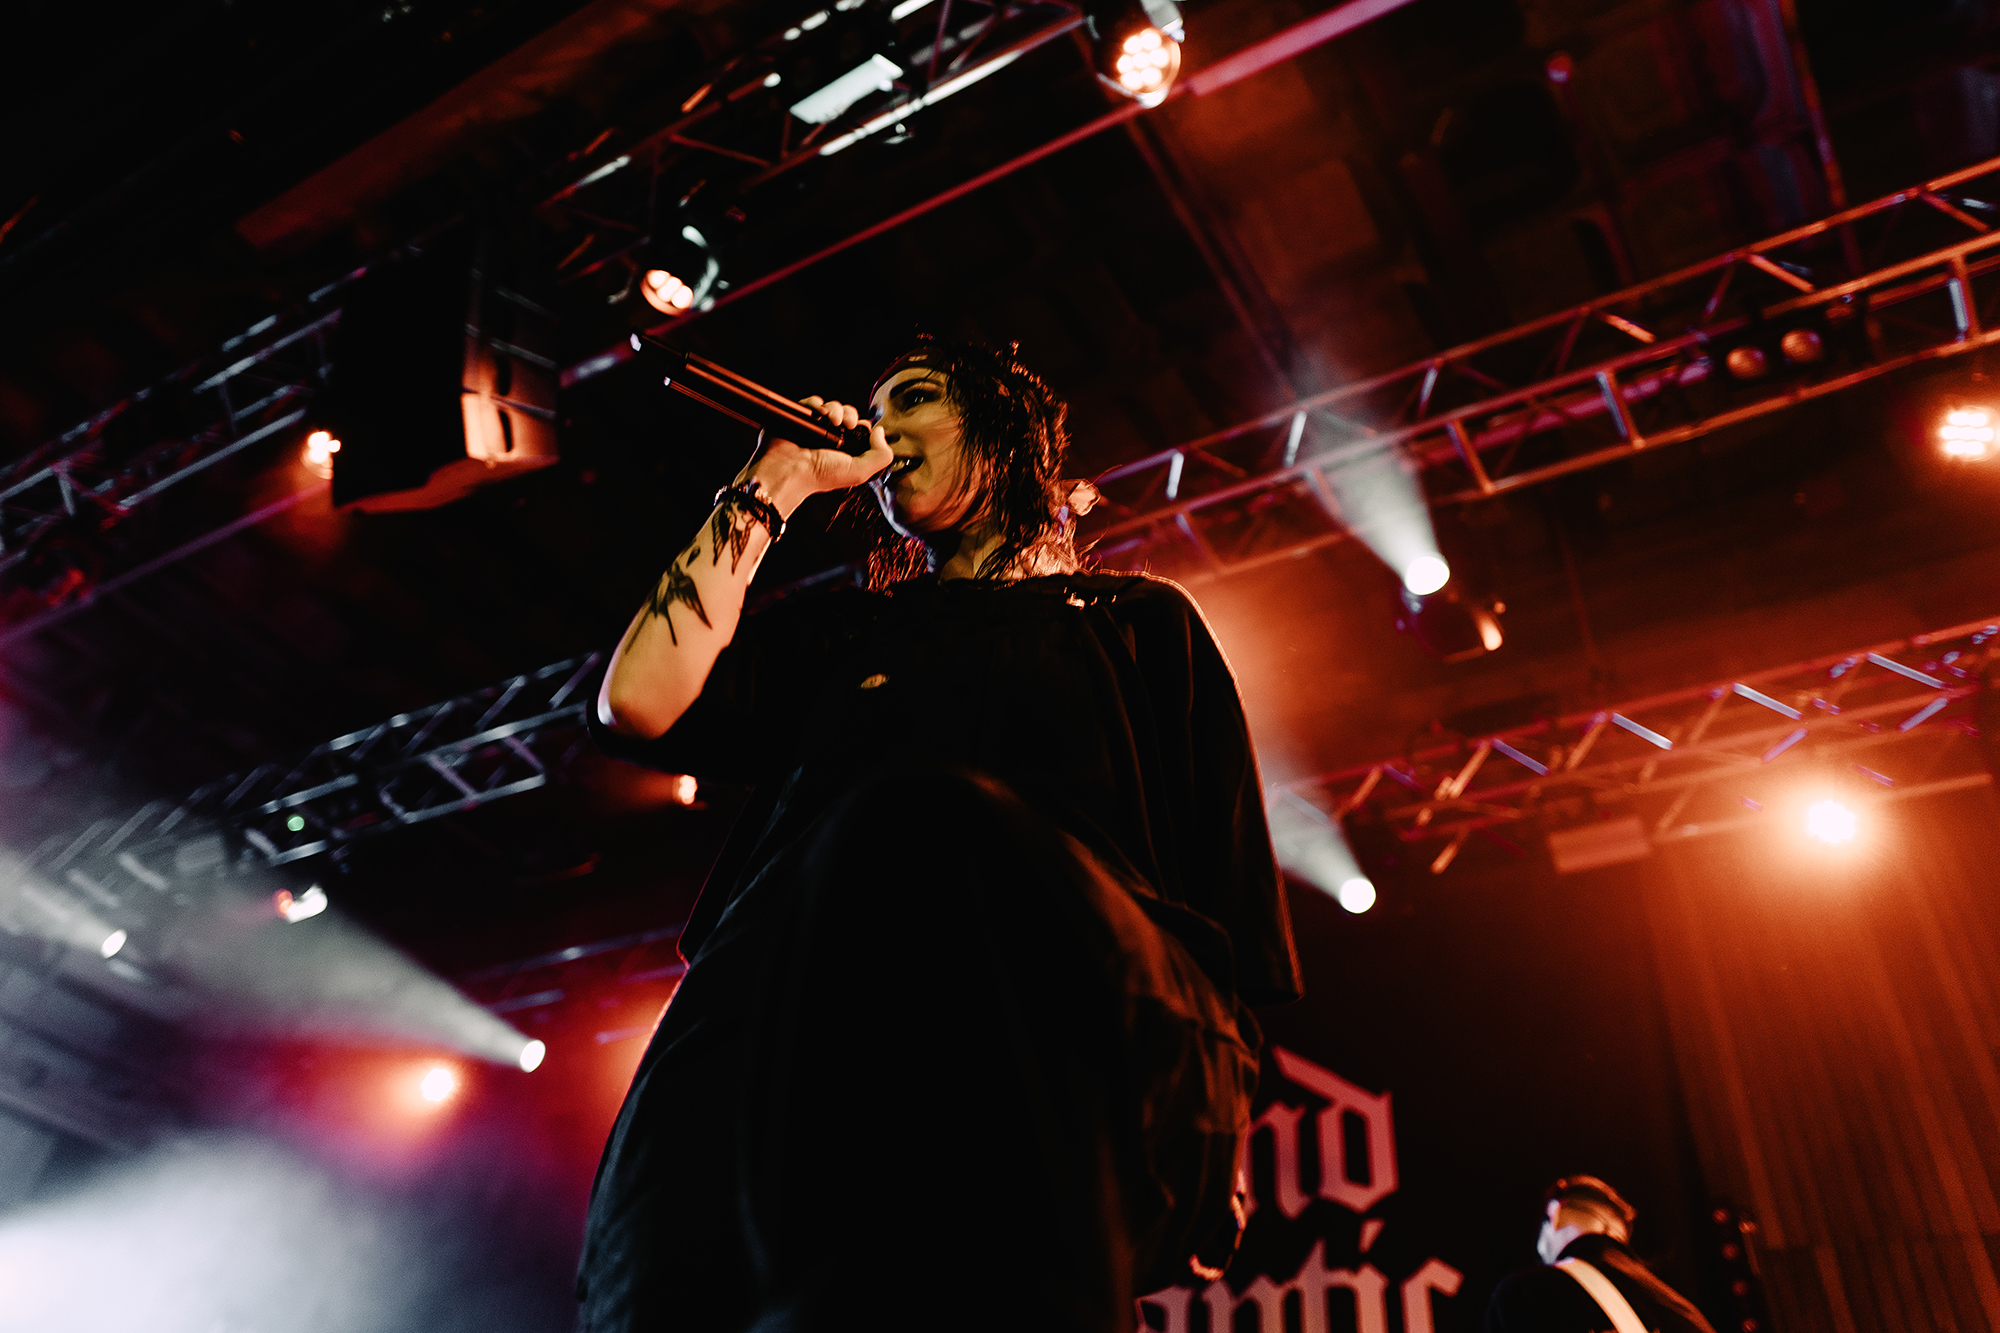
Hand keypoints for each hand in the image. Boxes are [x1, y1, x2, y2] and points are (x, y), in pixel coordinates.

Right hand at [739, 396, 892, 517]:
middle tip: (847, 424)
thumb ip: (880, 455)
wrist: (790, 470)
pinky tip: (819, 413)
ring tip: (832, 420)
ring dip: (836, 409)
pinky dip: (817, 404)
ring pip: (832, 407)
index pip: (860, 429)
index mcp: (845, 451)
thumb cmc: (821, 476)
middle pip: (848, 414)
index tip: (860, 430)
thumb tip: (880, 431)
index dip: (862, 426)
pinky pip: (812, 403)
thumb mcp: (860, 471)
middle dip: (850, 415)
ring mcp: (815, 428)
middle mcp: (830, 438)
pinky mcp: (800, 418)